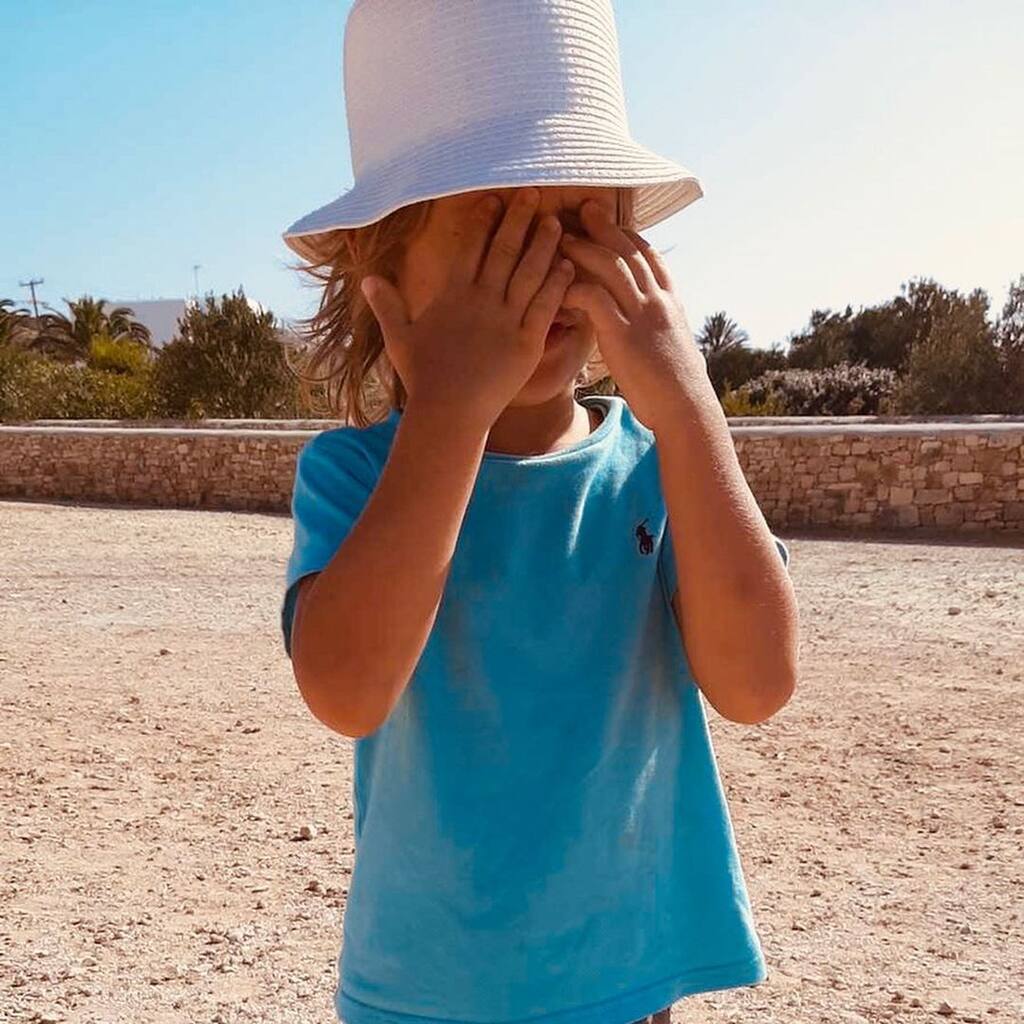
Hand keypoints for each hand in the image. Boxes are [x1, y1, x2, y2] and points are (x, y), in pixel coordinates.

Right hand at [359, 187, 575, 429]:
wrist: (450, 412)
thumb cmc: (425, 378)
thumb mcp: (400, 338)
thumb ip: (388, 306)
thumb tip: (367, 279)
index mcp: (452, 295)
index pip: (470, 248)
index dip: (483, 222)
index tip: (494, 200)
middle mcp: (481, 301)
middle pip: (504, 250)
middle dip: (519, 219)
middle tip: (533, 192)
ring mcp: (506, 320)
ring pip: (529, 273)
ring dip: (543, 245)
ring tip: (555, 222)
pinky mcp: (528, 342)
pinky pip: (546, 306)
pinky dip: (557, 284)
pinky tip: (567, 265)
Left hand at [558, 199, 713, 429]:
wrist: (684, 408)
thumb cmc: (675, 387)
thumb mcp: (671, 346)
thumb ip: (656, 326)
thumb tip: (647, 323)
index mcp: (670, 302)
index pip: (650, 256)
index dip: (629, 235)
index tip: (612, 219)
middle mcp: (658, 301)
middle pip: (629, 251)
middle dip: (605, 226)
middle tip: (583, 207)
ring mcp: (642, 315)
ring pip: (611, 267)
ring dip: (584, 248)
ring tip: (560, 237)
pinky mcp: (623, 334)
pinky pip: (594, 299)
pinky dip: (574, 287)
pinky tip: (557, 284)